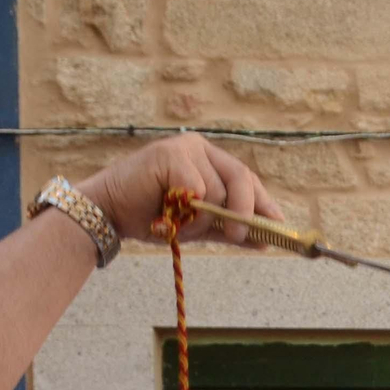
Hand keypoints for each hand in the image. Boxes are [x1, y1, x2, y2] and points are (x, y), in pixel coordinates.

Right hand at [76, 134, 282, 245]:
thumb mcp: (197, 226)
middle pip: (241, 178)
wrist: (109, 214)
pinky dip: (188, 211)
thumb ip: (228, 229)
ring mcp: (184, 148)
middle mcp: (199, 148)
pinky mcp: (170, 154)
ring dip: (202, 219)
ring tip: (177, 227)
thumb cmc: (150, 217)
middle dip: (246, 211)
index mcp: (208, 160)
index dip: (264, 202)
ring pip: (217, 190)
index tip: (280, 225)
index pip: (246, 178)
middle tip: (241, 237)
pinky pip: (197, 189)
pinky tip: (168, 218)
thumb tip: (264, 241)